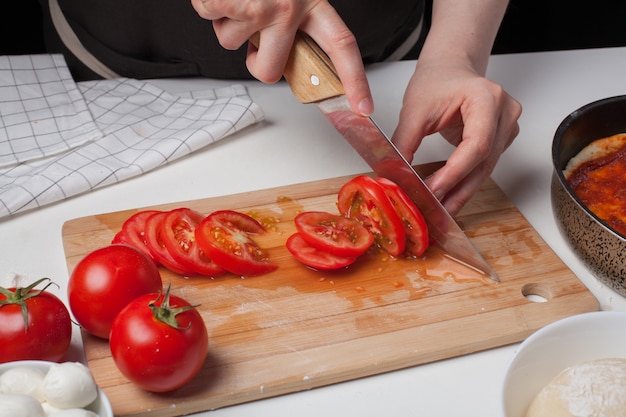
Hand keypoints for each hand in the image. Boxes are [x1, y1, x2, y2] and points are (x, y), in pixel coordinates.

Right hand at [190, 0, 373, 114]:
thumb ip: (298, 18)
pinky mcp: (225, 3)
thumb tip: (284, 56)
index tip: (363, 108)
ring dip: (228, 21)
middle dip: (254, 62)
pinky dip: (208, 3)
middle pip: (269, 70)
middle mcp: (287, 8)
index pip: (342, 46)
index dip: (355, 80)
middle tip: (254, 41)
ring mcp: (256, 7)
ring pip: (231, 43)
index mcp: (314, 1)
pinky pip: (209, 18)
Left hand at [392, 59, 521, 215]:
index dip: (454, 173)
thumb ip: (404, 143)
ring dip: (460, 192)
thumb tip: (395, 175)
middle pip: (483, 163)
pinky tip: (447, 196)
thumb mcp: (414, 110)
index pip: (476, 145)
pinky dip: (463, 182)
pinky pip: (482, 167)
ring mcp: (507, 127)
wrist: (450, 69)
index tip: (432, 191)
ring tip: (439, 211)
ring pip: (485, 170)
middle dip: (456, 190)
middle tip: (435, 212)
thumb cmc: (437, 81)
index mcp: (487, 98)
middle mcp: (505, 112)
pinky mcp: (501, 139)